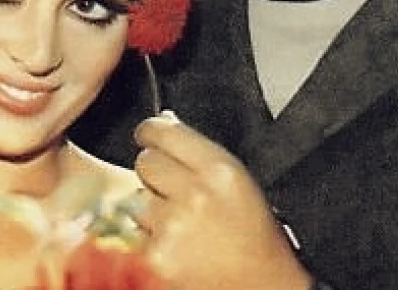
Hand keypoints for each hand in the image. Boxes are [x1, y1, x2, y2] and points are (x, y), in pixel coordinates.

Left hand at [133, 111, 311, 289]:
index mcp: (219, 170)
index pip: (163, 132)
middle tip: (174, 190)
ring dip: (150, 208)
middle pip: (144, 161)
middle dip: (154, 172)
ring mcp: (171, 228)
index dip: (151, 132)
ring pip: (136, 199)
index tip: (148, 135)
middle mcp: (194, 195)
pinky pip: (135, 233)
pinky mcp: (155, 257)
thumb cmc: (257, 238)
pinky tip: (175, 245)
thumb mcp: (240, 182)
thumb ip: (200, 153)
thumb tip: (164, 124)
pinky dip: (148, 238)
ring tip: (181, 224)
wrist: (262, 287)